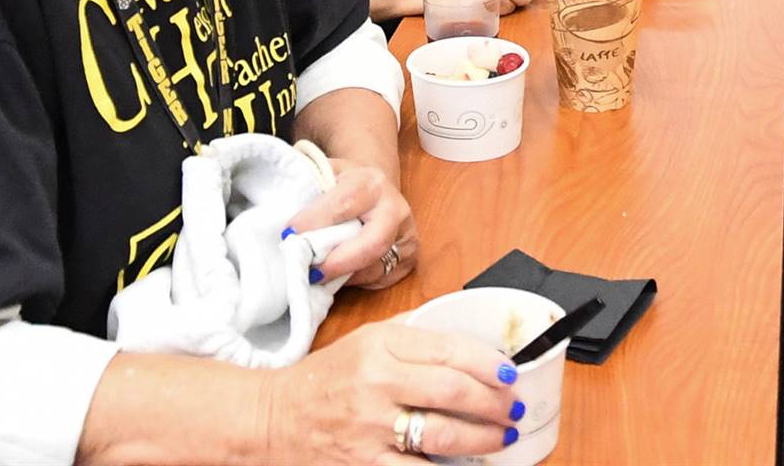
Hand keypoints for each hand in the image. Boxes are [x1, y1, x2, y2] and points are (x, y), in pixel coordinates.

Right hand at [261, 320, 521, 462]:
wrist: (270, 418)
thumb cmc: (324, 378)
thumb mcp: (364, 339)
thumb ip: (412, 332)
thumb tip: (467, 332)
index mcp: (380, 345)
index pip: (450, 349)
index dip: (489, 363)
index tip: (511, 373)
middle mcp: (376, 383)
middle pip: (454, 390)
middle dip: (495, 402)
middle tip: (513, 408)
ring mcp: (370, 427)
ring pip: (443, 433)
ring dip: (483, 438)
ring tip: (503, 436)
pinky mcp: (363, 464)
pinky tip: (465, 465)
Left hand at [286, 159, 416, 288]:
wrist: (376, 189)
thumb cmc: (343, 186)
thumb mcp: (325, 175)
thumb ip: (307, 190)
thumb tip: (286, 225)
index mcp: (371, 183)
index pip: (343, 205)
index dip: (315, 222)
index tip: (288, 235)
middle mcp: (395, 208)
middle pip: (373, 244)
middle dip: (338, 262)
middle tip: (310, 272)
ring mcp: (406, 235)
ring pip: (375, 267)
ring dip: (343, 276)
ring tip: (318, 272)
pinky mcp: (408, 258)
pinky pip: (380, 279)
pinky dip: (356, 281)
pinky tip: (341, 272)